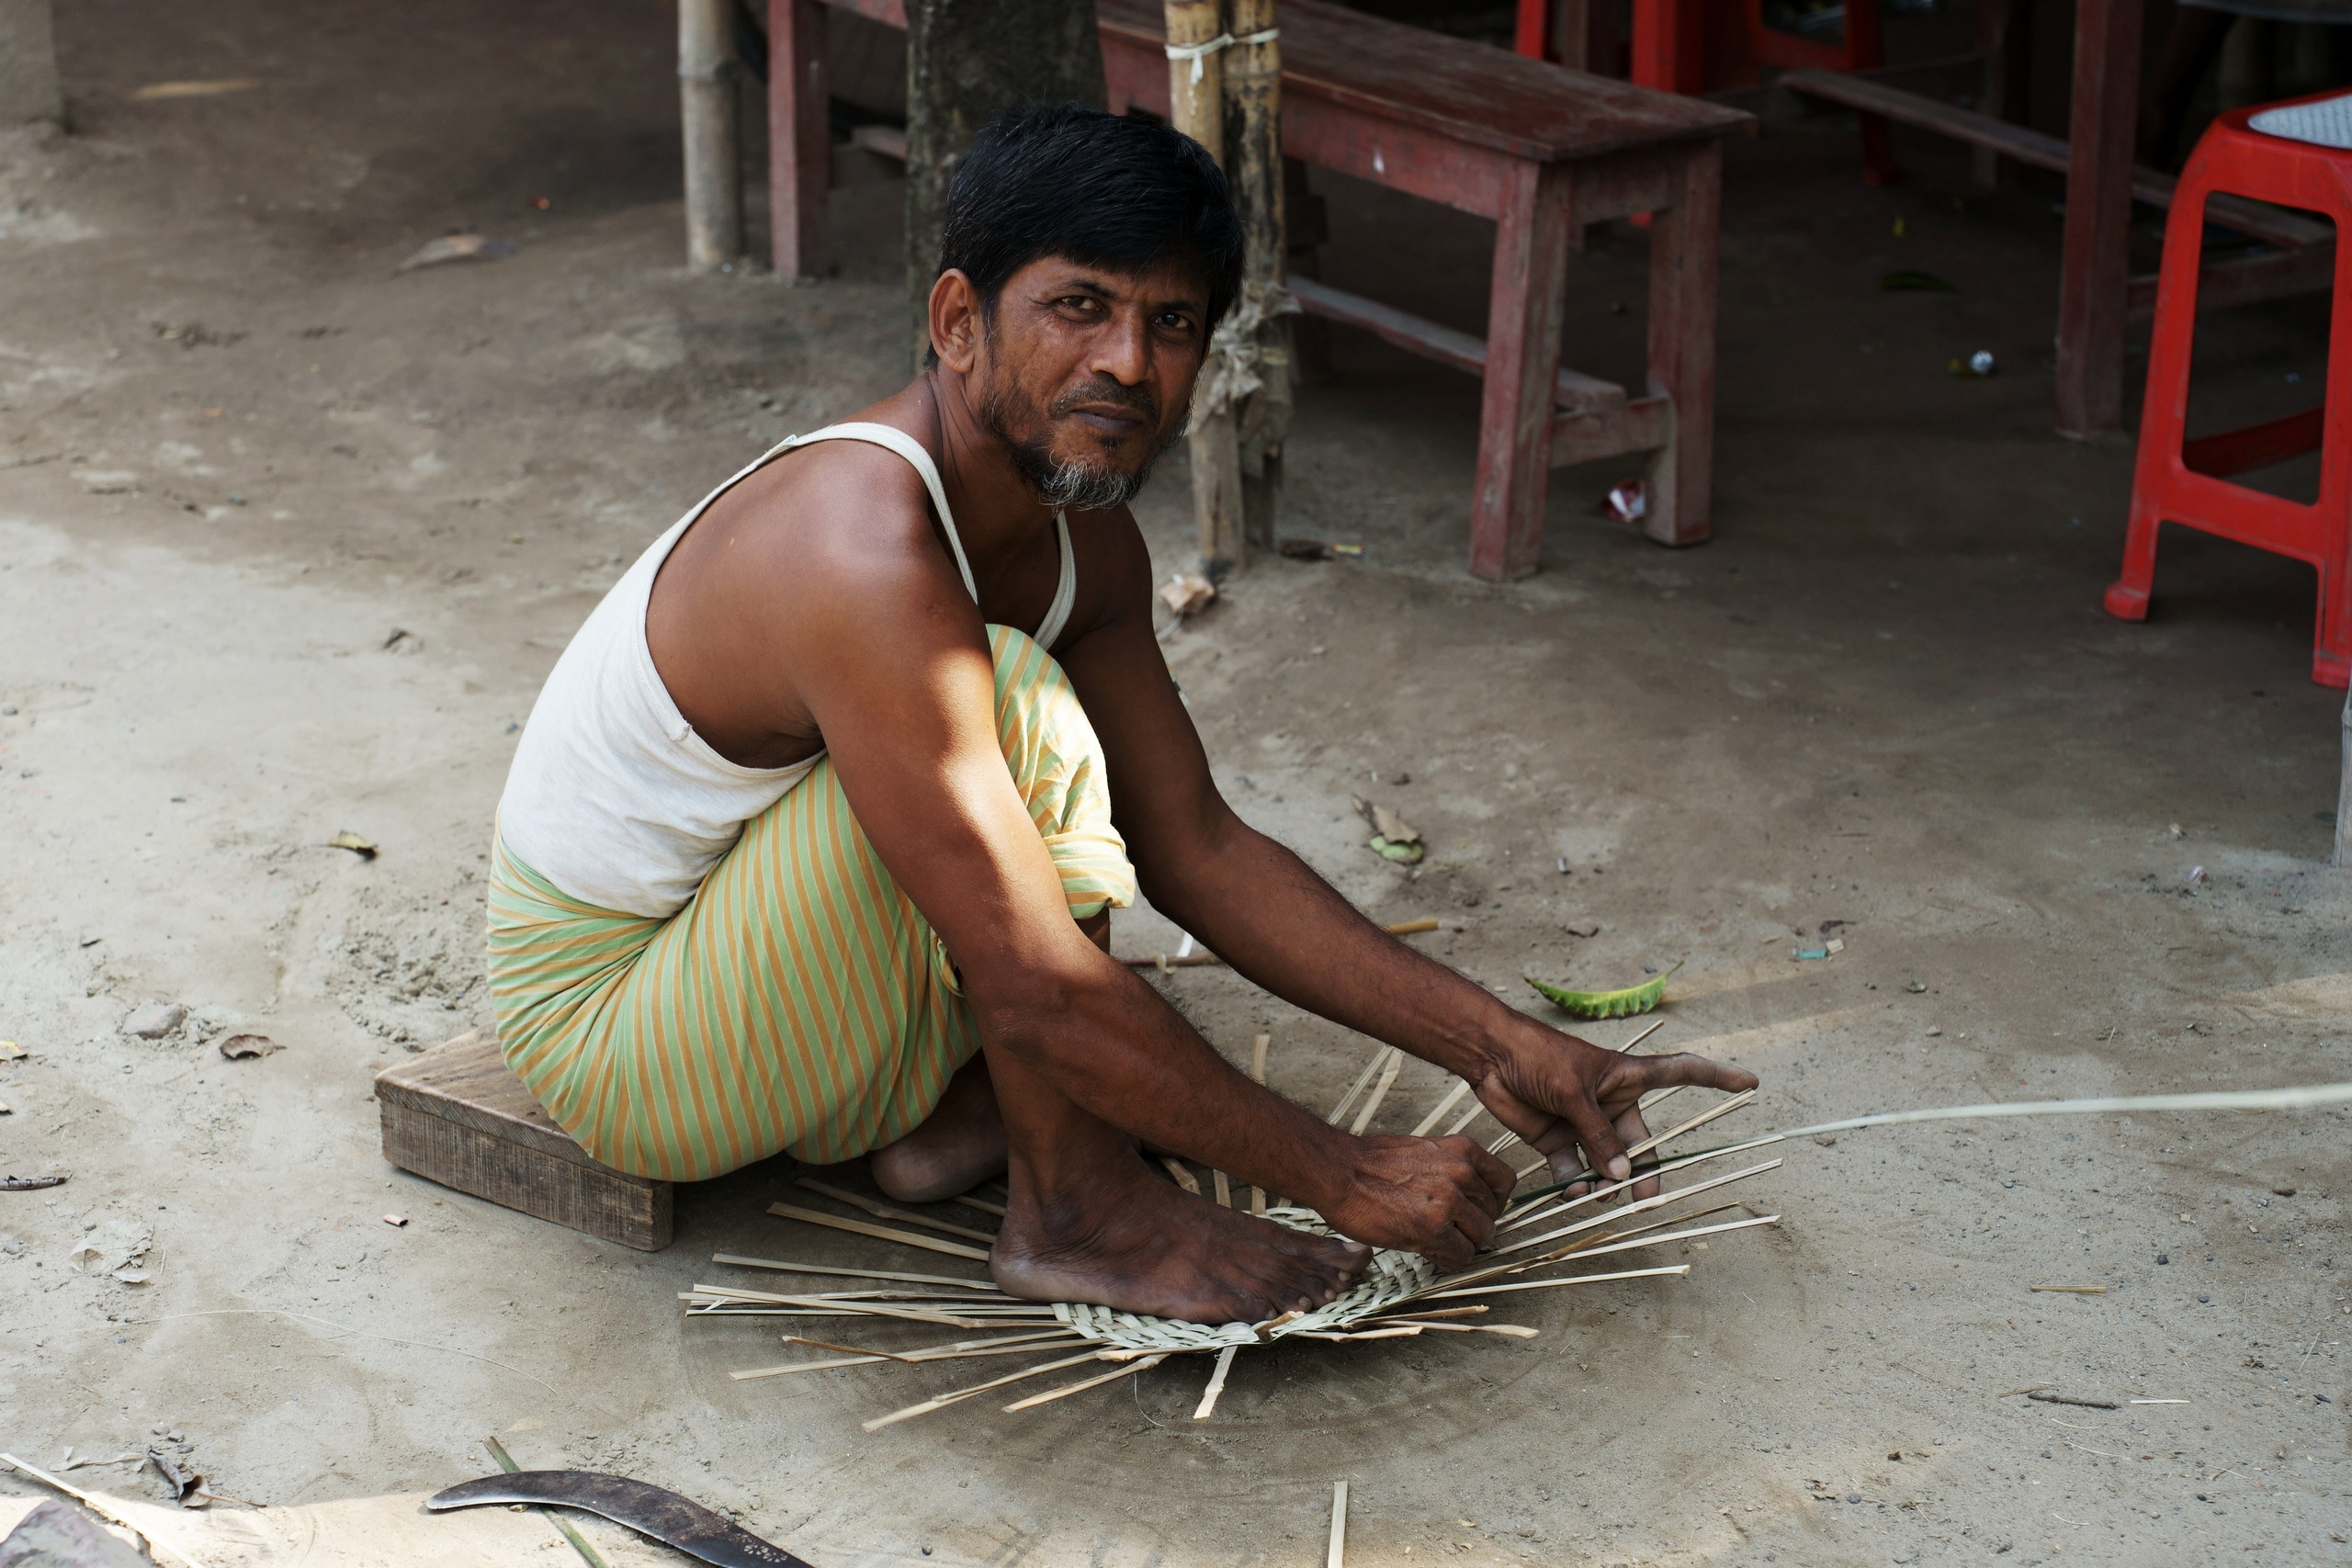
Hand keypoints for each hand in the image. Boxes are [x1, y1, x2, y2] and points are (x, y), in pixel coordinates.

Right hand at [1317, 1133, 1514, 1268]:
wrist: (1338, 1172)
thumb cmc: (1371, 1162)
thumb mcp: (1423, 1151)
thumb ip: (1450, 1169)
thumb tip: (1468, 1193)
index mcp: (1462, 1150)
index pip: (1505, 1181)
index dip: (1493, 1201)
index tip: (1479, 1210)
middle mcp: (1462, 1173)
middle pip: (1492, 1214)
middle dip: (1474, 1227)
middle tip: (1451, 1231)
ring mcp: (1449, 1201)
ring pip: (1480, 1237)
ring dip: (1461, 1244)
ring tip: (1437, 1241)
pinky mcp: (1432, 1228)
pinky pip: (1460, 1256)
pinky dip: (1447, 1259)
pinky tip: (1428, 1250)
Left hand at [1474, 1025, 1758, 1200]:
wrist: (1488, 1057)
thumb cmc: (1537, 1058)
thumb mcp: (1573, 1093)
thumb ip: (1597, 1135)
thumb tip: (1622, 1175)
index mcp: (1627, 1077)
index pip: (1682, 1073)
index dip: (1717, 1078)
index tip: (1751, 1083)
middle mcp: (1611, 1103)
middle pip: (1640, 1145)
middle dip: (1644, 1176)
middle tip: (1644, 1204)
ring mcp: (1585, 1124)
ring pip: (1607, 1165)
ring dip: (1606, 1186)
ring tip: (1599, 1200)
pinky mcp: (1557, 1140)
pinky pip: (1575, 1171)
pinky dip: (1574, 1185)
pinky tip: (1571, 1193)